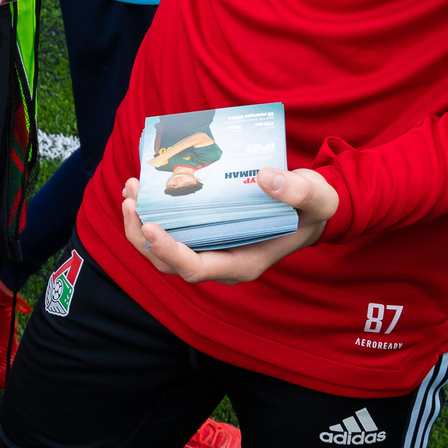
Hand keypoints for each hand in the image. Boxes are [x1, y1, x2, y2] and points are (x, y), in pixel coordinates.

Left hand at [119, 170, 337, 284]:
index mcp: (243, 263)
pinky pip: (170, 229)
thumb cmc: (314, 208)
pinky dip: (152, 212)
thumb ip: (297, 192)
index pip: (196, 269)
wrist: (312, 207)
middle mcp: (220, 261)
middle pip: (168, 262)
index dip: (169, 253)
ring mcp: (210, 248)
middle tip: (130, 200)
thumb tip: (265, 178)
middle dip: (141, 234)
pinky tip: (143, 187)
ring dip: (139, 222)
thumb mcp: (316, 198)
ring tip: (130, 189)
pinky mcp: (205, 232)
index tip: (150, 227)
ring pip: (163, 248)